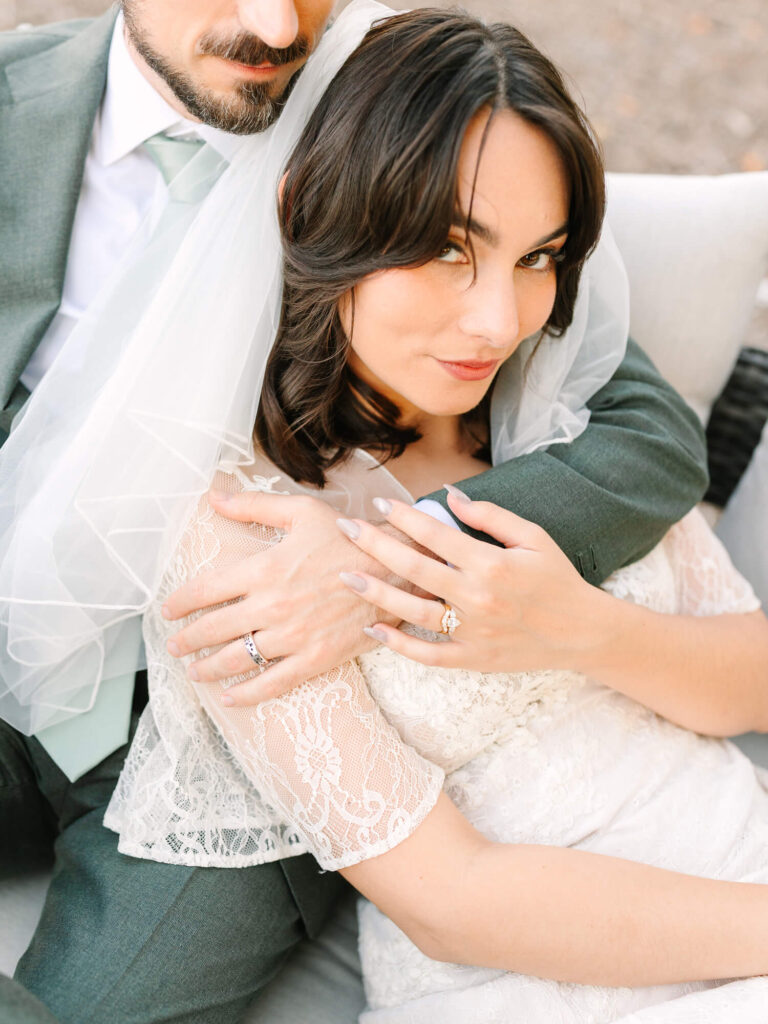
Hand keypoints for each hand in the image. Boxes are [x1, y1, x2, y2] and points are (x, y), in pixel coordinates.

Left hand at [162, 490, 415, 703]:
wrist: (395, 570)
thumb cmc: (347, 538)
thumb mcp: (301, 511)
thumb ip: (254, 506)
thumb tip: (214, 497)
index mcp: (264, 568)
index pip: (206, 589)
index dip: (181, 602)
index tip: (168, 609)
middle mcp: (271, 605)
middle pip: (213, 629)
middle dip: (187, 640)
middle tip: (173, 646)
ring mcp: (292, 636)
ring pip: (237, 659)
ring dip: (208, 668)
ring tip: (194, 671)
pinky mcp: (314, 658)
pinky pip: (272, 683)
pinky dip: (246, 694)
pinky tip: (229, 697)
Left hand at [336, 487, 612, 672]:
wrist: (584, 632)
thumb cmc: (558, 579)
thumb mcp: (532, 537)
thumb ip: (489, 515)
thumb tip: (448, 494)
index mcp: (491, 563)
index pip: (435, 534)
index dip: (404, 516)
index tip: (380, 502)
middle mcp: (476, 598)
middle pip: (413, 568)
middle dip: (375, 544)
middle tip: (347, 528)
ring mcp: (472, 632)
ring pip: (412, 611)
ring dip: (376, 592)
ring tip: (346, 576)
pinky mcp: (473, 659)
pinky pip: (427, 654)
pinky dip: (399, 644)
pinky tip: (374, 628)